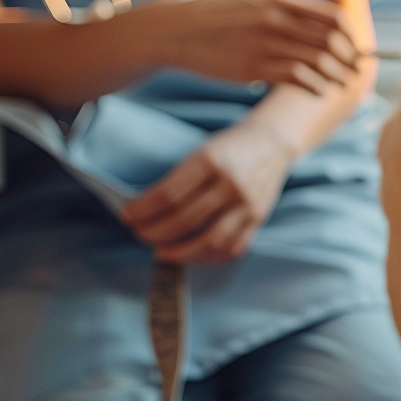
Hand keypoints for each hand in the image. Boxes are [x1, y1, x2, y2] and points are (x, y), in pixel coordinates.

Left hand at [121, 122, 295, 264]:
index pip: (169, 194)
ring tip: (159, 251)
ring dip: (178, 252)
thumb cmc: (231, 145)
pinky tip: (189, 255)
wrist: (273, 142)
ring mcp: (247, 205)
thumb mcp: (203, 149)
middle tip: (139, 233)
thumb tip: (147, 208)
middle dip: (154, 232)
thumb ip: (181, 177)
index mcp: (211, 160)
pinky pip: (230, 248)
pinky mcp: (258, 219)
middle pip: (184, 220)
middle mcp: (230, 184)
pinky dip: (206, 257)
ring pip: (208, 241)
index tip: (128, 215)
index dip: (144, 210)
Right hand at [135, 0, 361, 93]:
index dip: (352, 38)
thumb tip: (326, 20)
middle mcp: (276, 19)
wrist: (177, 29)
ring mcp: (264, 44)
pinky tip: (319, 92)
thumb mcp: (256, 2)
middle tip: (356, 73)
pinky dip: (315, 86)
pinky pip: (297, 78)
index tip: (356, 51)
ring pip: (318, 61)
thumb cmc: (220, 17)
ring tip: (342, 86)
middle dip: (350, 60)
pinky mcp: (252, 68)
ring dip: (336, 76)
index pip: (333, 18)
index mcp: (281, 0)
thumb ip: (288, 10)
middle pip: (331, 41)